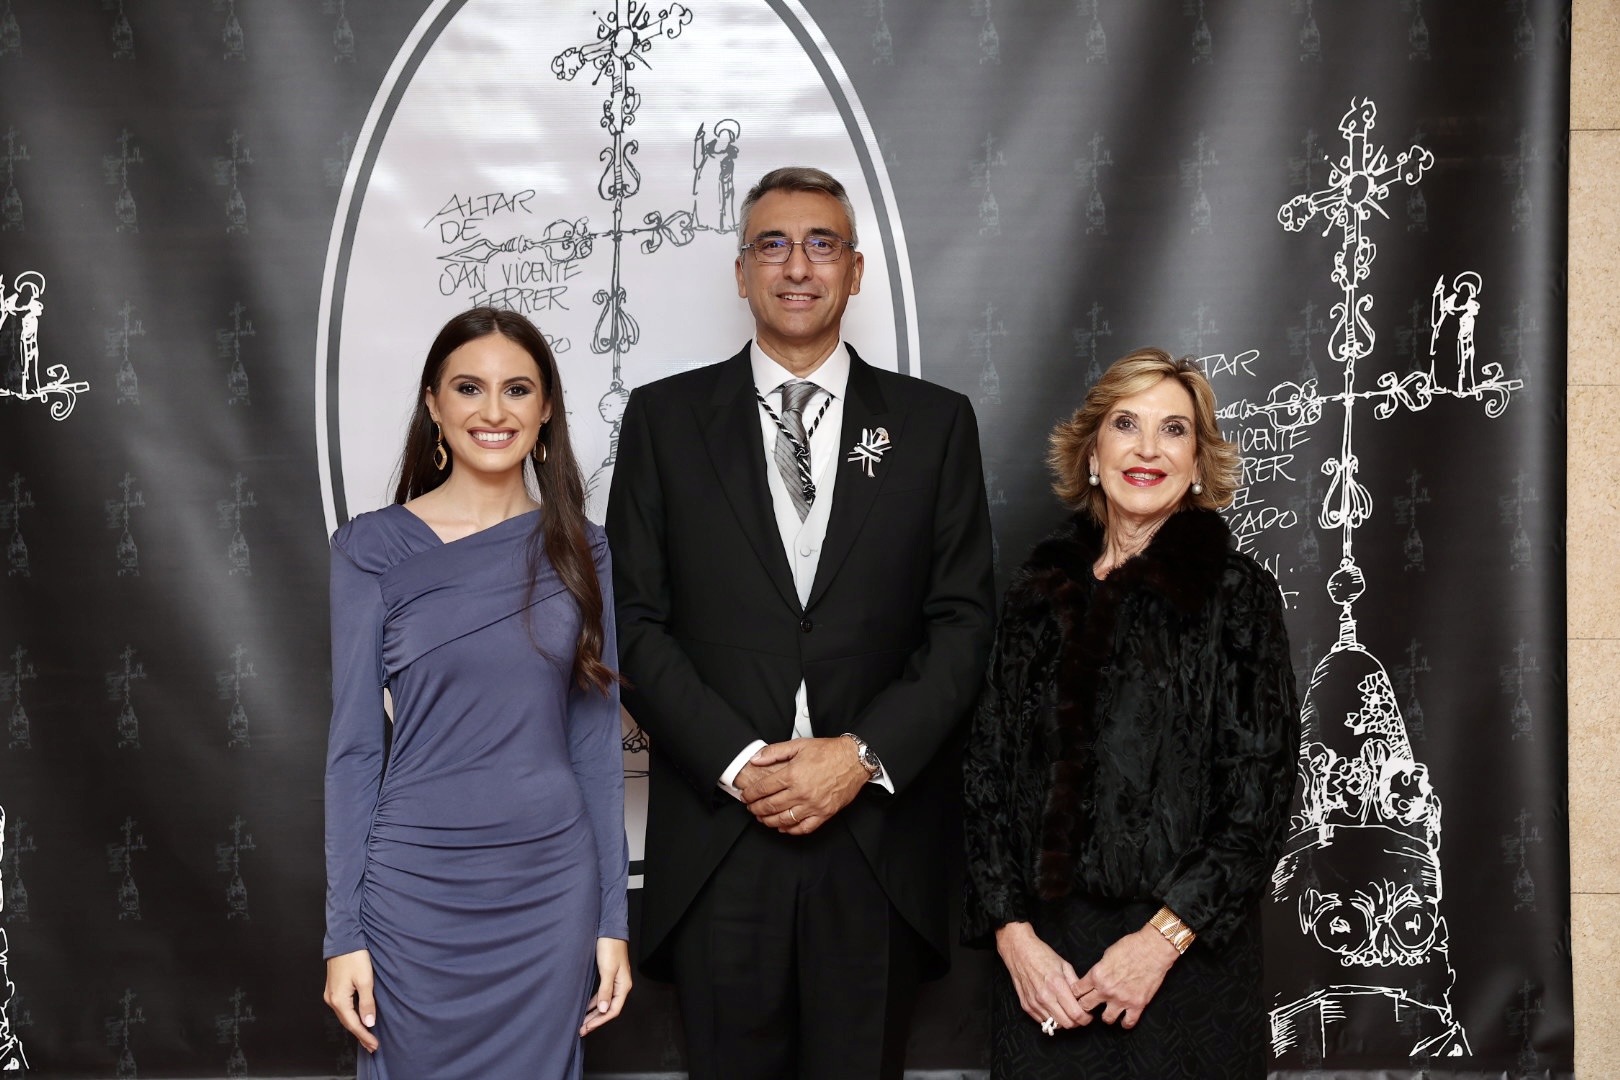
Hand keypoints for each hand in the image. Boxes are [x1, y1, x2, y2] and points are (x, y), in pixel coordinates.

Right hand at [324, 949, 378, 1053]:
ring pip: (344, 1016)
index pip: (353, 1024)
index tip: (374, 1045)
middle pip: (347, 1022)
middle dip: (360, 1034)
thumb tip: (368, 1023)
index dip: (364, 1036)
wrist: (343, 939)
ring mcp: (331, 994)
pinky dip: (352, 1016)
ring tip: (367, 1036)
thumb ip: (367, 1003)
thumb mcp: (365, 980)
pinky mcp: (333, 988)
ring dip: (356, 1026)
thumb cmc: (355, 957)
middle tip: (372, 1046)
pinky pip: (343, 1008)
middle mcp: (331, 999)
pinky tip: (358, 1019)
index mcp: (339, 1000)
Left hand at [580, 937, 632, 1035]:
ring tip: (582, 1022)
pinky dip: (593, 1003)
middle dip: (595, 1020)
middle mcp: (620, 986)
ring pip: (604, 1003)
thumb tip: (603, 1009)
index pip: (613, 1010)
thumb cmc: (610, 947)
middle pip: (608, 1009)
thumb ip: (605, 990)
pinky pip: (601, 995)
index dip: (600, 1021)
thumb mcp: (607, 969)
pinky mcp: (608, 977)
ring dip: (593, 1013)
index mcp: (623, 986)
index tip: (587, 1027)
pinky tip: (586, 1007)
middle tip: (581, 1030)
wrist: (609, 930)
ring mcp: (614, 982)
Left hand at [740, 737, 867, 833]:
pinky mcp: (824, 813)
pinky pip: (804, 828)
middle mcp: (801, 792)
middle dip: (756, 809)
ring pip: (784, 820)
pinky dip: (791, 830)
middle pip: (770, 806)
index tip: (745, 796)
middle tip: (751, 808)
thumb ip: (774, 752)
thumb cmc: (828, 751)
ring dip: (769, 821)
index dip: (750, 794)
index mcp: (792, 775)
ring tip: (763, 818)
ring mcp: (813, 805)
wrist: (854, 760)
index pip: (763, 789)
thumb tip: (755, 759)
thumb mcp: (799, 745)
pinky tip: (783, 827)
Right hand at [994, 922, 1087, 1029]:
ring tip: (1065, 1010)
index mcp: (1057, 985)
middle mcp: (1045, 997)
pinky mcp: (1026, 1006)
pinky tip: (1053, 1008)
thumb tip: (1084, 998)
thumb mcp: (1064, 965)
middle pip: (1067, 1024)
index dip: (1086, 1018)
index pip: (1076, 1014)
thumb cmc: (1041, 955)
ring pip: (1055, 1025)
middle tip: (1078, 1014)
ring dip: (1063, 1021)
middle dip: (1076, 1022)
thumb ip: (1075, 984)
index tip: (1088, 1015)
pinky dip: (1051, 1018)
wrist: (1019, 951)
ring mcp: (1034, 1003)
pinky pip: (1042, 1021)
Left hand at [1074, 926, 1179, 1028]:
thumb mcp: (1107, 955)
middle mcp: (1107, 990)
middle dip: (1085, 1006)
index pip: (1077, 991)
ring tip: (1108, 1012)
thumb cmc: (1131, 946)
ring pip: (1106, 1019)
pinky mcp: (1138, 1004)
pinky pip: (1128, 1023)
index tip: (1079, 995)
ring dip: (1105, 1016)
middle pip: (1086, 1006)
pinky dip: (1125, 1023)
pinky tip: (1124, 1019)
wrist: (1153, 949)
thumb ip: (1099, 970)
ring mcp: (1122, 999)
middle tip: (1090, 1005)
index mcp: (1097, 975)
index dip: (1076, 993)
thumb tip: (1094, 978)